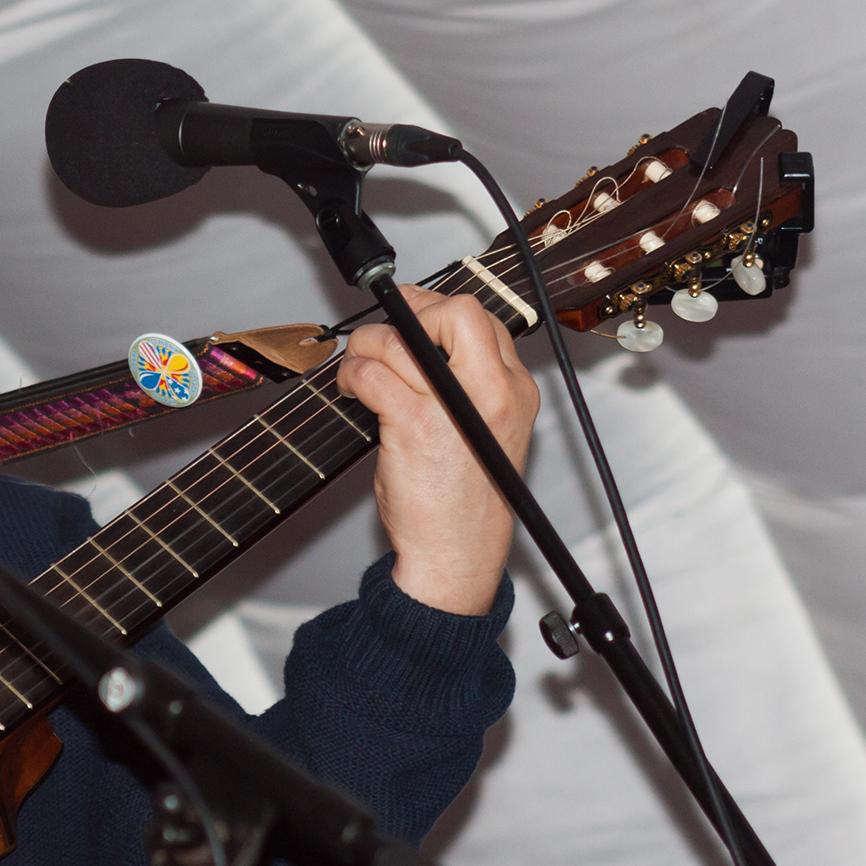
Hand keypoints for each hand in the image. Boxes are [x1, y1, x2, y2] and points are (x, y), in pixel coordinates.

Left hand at [337, 285, 539, 615]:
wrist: (456, 555)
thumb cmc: (465, 499)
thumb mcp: (485, 431)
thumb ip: (468, 384)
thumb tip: (422, 337)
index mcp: (515, 391)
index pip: (485, 320)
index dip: (439, 310)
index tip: (412, 317)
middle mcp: (493, 393)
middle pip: (456, 311)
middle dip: (411, 311)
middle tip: (386, 332)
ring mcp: (453, 407)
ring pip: (401, 339)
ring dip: (367, 346)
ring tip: (359, 365)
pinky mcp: (415, 426)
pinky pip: (373, 373)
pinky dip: (352, 373)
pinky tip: (350, 388)